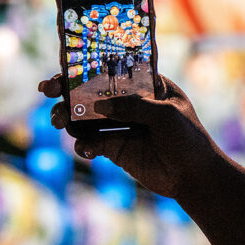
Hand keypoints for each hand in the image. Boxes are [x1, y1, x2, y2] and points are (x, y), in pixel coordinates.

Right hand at [38, 74, 216, 199]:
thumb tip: (99, 106)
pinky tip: (86, 149)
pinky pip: (90, 143)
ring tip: (59, 121)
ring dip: (68, 117)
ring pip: (85, 117)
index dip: (85, 65)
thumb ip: (133, 107)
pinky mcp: (114, 148)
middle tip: (49, 91)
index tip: (62, 66)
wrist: (195, 178)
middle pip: (91, 91)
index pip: (111, 68)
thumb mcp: (166, 116)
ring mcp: (119, 125)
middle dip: (67, 90)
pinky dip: (83, 145)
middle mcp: (128, 102)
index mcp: (144, 84)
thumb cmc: (189, 139)